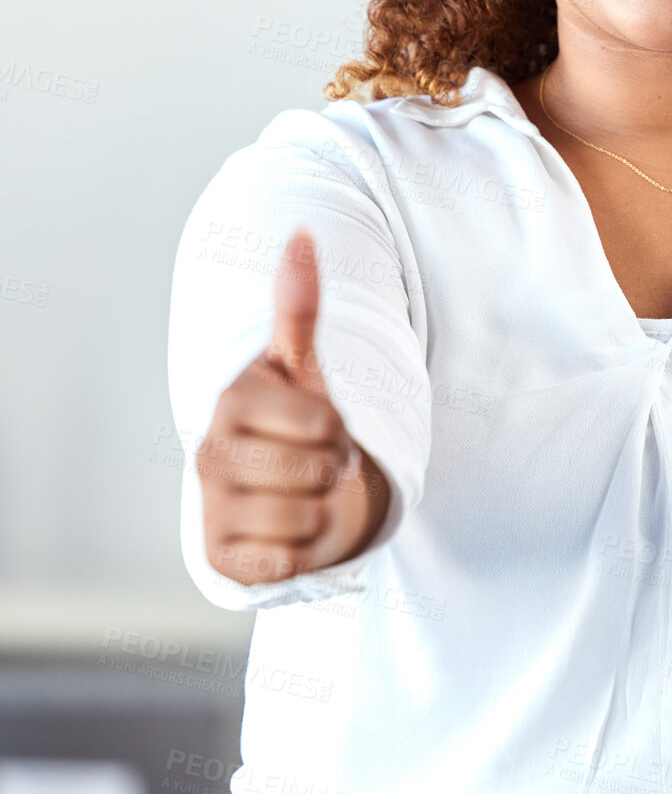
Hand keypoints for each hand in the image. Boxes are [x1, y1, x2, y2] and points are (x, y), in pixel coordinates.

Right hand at [196, 229, 391, 585]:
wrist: (287, 490)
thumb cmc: (299, 420)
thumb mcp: (304, 365)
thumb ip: (301, 304)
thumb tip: (303, 232)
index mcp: (233, 401)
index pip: (322, 420)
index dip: (340, 427)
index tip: (323, 424)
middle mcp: (209, 452)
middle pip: (316, 470)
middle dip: (334, 469)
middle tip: (319, 464)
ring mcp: (210, 507)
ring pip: (306, 518)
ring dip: (323, 511)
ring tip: (305, 496)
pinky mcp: (219, 558)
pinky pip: (286, 562)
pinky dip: (301, 552)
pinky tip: (286, 534)